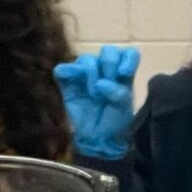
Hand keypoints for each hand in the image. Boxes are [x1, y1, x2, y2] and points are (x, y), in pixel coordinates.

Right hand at [55, 45, 139, 159]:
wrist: (99, 139)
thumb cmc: (115, 122)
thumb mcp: (123, 108)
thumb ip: (118, 93)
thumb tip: (101, 83)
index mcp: (122, 73)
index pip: (129, 53)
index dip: (128, 58)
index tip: (124, 74)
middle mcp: (104, 70)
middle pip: (108, 51)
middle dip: (109, 65)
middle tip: (107, 85)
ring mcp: (85, 75)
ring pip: (86, 59)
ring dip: (92, 74)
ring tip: (94, 94)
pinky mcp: (68, 83)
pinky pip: (63, 69)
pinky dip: (68, 71)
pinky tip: (74, 80)